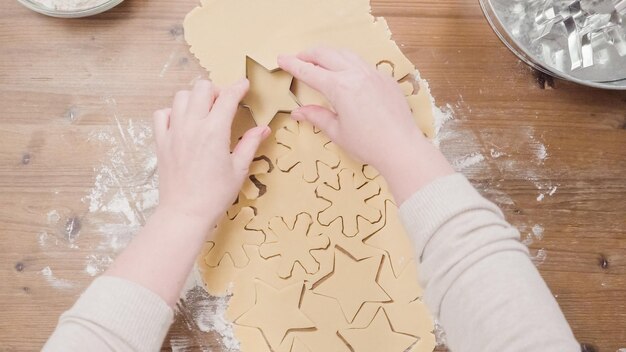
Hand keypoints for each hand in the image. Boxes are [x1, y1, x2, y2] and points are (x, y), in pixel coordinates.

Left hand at [153, 79, 269, 224]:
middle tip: (224, 104)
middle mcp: (192, 126)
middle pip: (202, 88)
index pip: (228, 97)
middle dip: (216, 90)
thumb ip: (250, 144)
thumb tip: (263, 128)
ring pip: (181, 96)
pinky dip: (172, 112)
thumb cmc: (215, 195)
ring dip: (194, 98)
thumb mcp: (239, 169)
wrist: (185, 213)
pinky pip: (162, 114)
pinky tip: (183, 122)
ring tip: (204, 112)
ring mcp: (174, 132)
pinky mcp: (161, 141)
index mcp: (215, 131)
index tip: (244, 85)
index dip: (238, 87)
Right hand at [278, 47, 453, 203]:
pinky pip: (364, 64)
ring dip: (329, 54)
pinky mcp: (386, 79)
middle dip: (309, 54)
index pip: (309, 71)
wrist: (401, 147)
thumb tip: (298, 112)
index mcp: (339, 87)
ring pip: (346, 54)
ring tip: (320, 61)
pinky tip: (347, 74)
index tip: (281, 59)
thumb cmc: (368, 144)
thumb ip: (317, 116)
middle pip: (326, 54)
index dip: (293, 65)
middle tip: (298, 58)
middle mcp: (356, 74)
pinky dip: (349, 63)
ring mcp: (373, 74)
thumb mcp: (337, 132)